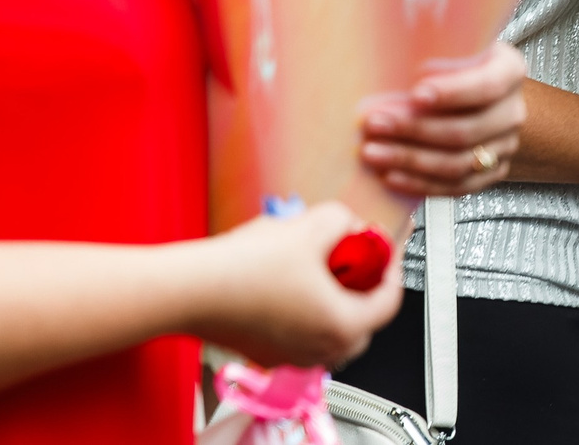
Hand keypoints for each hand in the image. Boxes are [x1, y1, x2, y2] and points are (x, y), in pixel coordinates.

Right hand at [181, 203, 402, 369]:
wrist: (187, 290)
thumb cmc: (245, 268)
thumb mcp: (313, 225)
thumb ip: (344, 221)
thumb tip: (349, 225)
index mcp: (342, 325)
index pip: (390, 301)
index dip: (391, 266)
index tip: (385, 249)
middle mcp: (319, 350)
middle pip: (362, 319)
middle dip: (362, 285)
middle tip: (354, 258)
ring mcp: (289, 357)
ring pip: (328, 328)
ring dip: (332, 298)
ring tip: (318, 266)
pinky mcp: (263, 353)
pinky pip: (298, 332)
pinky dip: (303, 309)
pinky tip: (287, 280)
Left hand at [358, 42, 528, 196]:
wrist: (479, 94)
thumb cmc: (457, 65)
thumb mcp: (453, 45)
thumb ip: (433, 50)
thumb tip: (391, 61)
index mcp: (509, 71)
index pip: (487, 85)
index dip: (452, 92)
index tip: (416, 93)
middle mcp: (512, 111)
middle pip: (466, 130)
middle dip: (415, 129)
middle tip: (376, 123)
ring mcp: (504, 145)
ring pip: (458, 163)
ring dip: (410, 160)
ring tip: (373, 152)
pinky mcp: (491, 172)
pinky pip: (456, 188)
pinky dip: (420, 184)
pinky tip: (391, 175)